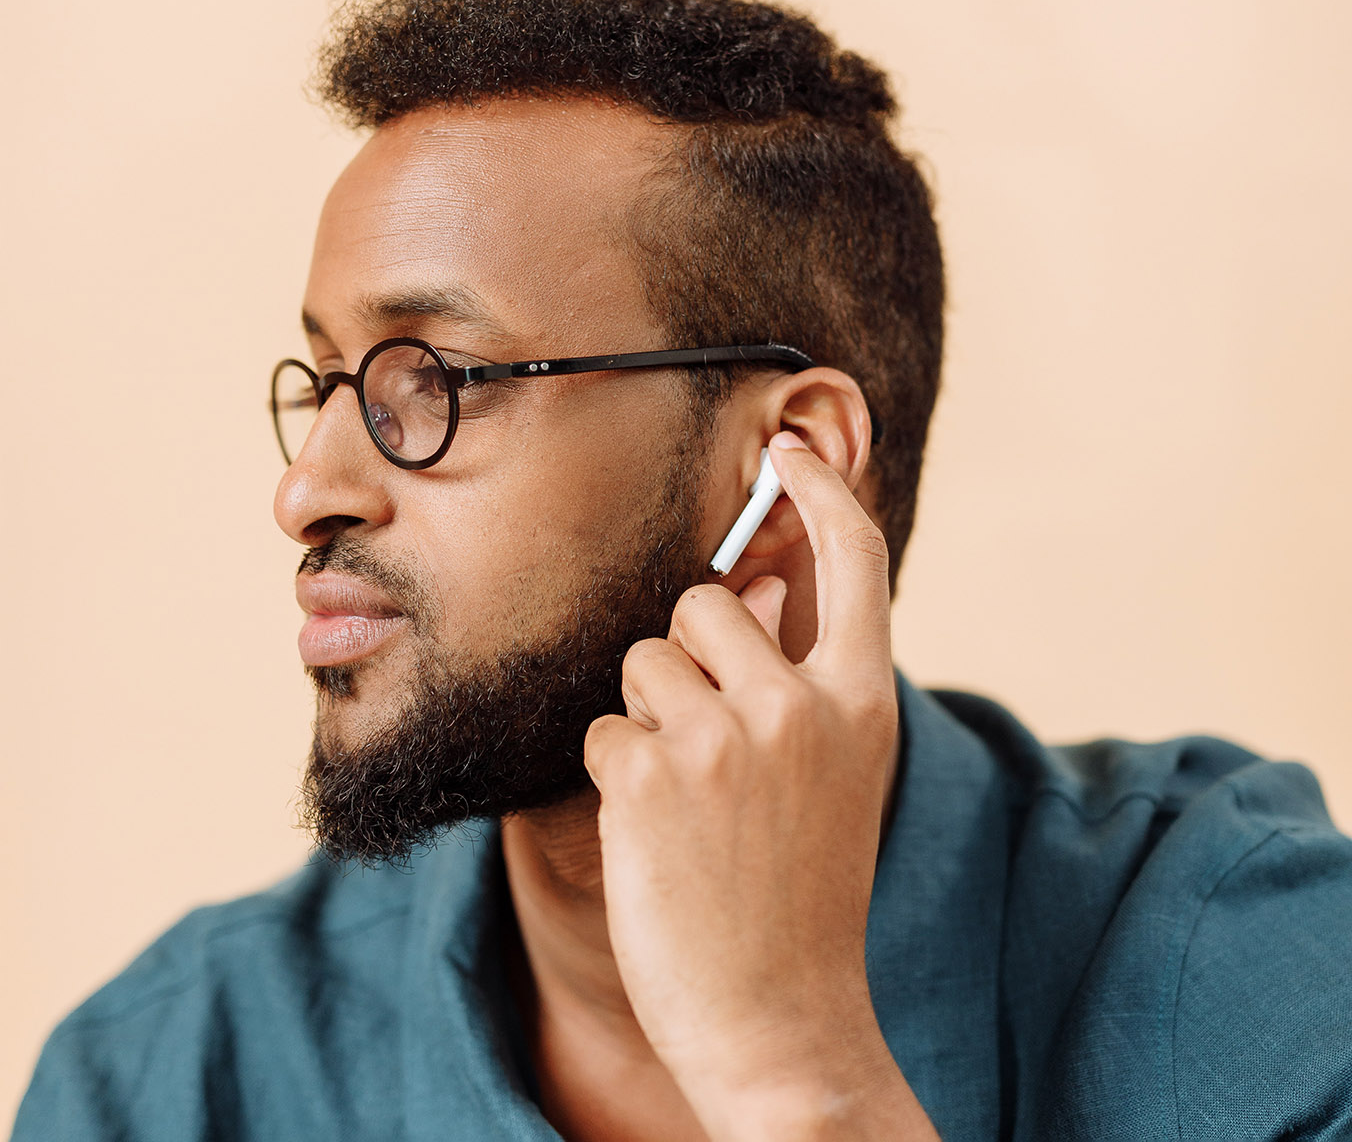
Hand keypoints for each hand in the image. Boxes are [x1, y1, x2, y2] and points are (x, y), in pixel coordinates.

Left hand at [581, 432, 935, 1141]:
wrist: (779, 1019)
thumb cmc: (795, 896)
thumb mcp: (829, 779)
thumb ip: (796, 682)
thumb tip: (745, 588)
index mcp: (862, 703)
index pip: (855, 564)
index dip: (824, 493)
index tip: (794, 444)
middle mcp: (800, 706)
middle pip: (704, 603)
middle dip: (685, 658)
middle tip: (710, 757)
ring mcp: (723, 738)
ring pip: (641, 661)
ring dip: (645, 719)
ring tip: (688, 807)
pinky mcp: (648, 774)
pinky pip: (601, 731)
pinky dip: (613, 778)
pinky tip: (656, 840)